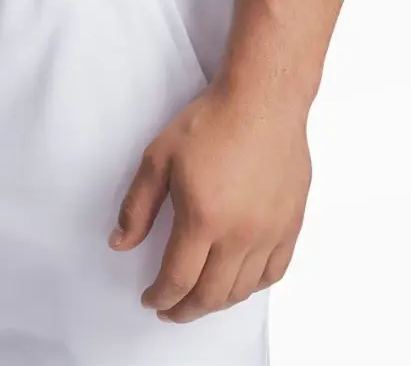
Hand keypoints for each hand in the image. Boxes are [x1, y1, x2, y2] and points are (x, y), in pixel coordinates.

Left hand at [108, 79, 310, 322]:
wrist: (262, 101)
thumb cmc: (212, 122)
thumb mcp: (159, 157)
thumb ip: (138, 205)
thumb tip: (120, 243)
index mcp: (203, 218)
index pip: (178, 279)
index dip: (160, 297)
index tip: (150, 298)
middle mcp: (240, 234)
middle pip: (211, 295)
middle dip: (185, 310)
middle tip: (170, 309)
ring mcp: (270, 233)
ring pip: (242, 290)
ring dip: (216, 302)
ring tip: (199, 297)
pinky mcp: (291, 225)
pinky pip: (273, 273)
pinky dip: (252, 286)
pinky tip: (237, 281)